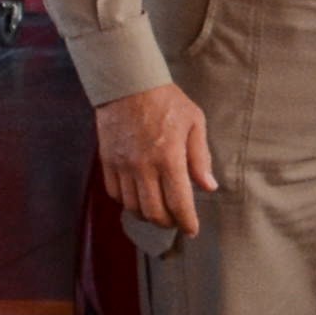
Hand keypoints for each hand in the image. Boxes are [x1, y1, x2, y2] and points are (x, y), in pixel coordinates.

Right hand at [97, 82, 216, 237]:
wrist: (127, 83)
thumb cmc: (167, 101)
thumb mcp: (194, 122)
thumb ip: (201, 157)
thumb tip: (208, 187)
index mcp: (169, 158)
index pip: (179, 203)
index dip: (187, 222)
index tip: (192, 230)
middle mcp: (144, 167)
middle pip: (153, 212)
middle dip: (167, 223)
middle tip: (177, 221)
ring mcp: (122, 165)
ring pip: (132, 207)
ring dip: (147, 215)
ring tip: (159, 211)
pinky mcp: (107, 162)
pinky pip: (115, 193)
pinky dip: (127, 202)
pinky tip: (138, 197)